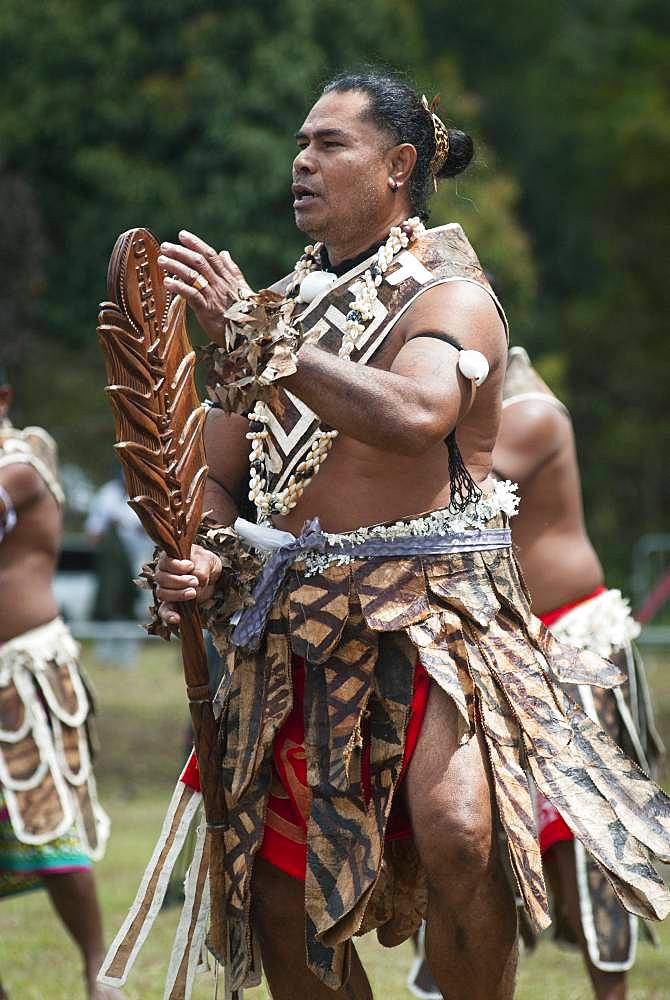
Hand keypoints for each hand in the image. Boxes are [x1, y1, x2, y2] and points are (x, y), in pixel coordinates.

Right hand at [156, 543, 222, 626]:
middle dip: (179, 581)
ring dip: (177, 595)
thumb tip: (197, 578)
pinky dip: (168, 615)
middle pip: (162, 579)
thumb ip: (201, 568)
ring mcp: (166, 590)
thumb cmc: (206, 564)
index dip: (176, 566)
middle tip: (195, 582)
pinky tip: (177, 618)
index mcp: (170, 560)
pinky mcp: (172, 603)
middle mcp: (164, 574)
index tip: (190, 566)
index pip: (164, 563)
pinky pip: (164, 611)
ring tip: (193, 593)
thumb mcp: (207, 561)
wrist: (212, 577)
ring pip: (162, 593)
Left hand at [158, 230, 253, 345]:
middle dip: (181, 252)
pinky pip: (192, 295)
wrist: (250, 336)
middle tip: (165, 246)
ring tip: (162, 260)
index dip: (196, 244)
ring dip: (176, 266)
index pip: (211, 256)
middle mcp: (220, 285)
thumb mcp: (242, 289)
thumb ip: (233, 270)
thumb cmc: (245, 314)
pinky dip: (179, 287)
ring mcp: (214, 297)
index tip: (182, 235)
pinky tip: (167, 282)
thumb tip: (224, 253)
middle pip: (199, 262)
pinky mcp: (208, 311)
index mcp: (228, 278)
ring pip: (193, 276)